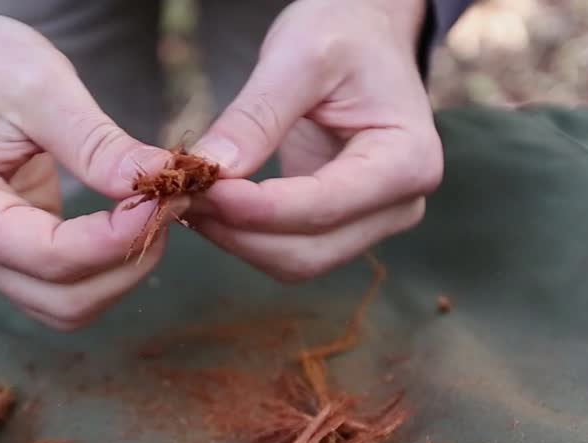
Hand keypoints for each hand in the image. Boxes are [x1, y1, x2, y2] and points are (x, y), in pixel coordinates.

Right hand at [0, 0, 179, 329]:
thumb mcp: (39, 85)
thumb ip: (97, 143)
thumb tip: (160, 180)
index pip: (50, 257)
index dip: (118, 239)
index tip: (168, 196)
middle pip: (64, 299)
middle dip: (129, 260)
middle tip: (173, 201)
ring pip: (68, 306)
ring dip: (123, 270)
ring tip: (157, 209)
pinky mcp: (7, 260)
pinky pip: (65, 287)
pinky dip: (107, 264)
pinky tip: (133, 219)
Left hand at [187, 0, 442, 281]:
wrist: (366, 34)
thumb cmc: (344, 34)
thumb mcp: (299, 58)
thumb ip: (256, 118)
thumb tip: (209, 170)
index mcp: (408, 160)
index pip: (323, 206)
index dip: (256, 209)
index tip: (198, 187)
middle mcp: (399, 205)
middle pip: (308, 252)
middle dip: (238, 231)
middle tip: (179, 193)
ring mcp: (371, 222)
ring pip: (294, 262)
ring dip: (235, 239)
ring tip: (188, 196)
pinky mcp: (340, 225)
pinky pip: (287, 249)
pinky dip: (243, 235)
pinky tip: (210, 203)